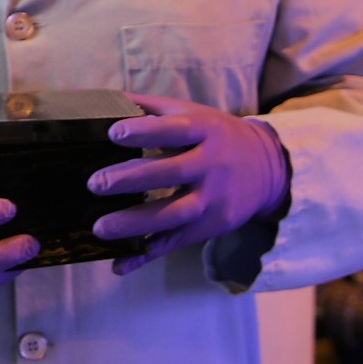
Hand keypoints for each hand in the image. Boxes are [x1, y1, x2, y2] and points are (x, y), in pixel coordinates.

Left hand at [89, 93, 289, 275]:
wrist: (269, 168)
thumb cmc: (215, 134)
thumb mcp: (191, 113)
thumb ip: (150, 107)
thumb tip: (103, 98)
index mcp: (204, 130)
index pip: (175, 130)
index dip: (145, 131)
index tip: (113, 133)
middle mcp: (211, 165)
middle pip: (172, 172)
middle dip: (132, 179)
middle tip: (94, 184)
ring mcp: (213, 200)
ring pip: (174, 214)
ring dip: (136, 223)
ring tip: (99, 228)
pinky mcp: (210, 227)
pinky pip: (176, 243)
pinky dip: (147, 256)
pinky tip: (119, 265)